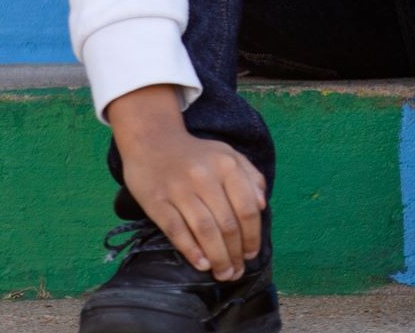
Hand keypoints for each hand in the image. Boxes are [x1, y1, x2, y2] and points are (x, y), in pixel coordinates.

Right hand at [106, 86, 265, 281]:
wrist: (152, 141)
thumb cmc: (196, 154)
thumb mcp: (229, 155)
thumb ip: (251, 177)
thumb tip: (262, 205)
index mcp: (227, 166)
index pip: (247, 208)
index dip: (252, 235)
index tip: (251, 254)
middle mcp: (205, 177)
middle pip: (227, 224)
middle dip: (235, 253)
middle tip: (237, 271)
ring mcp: (179, 190)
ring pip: (204, 230)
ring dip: (217, 257)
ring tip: (223, 273)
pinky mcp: (156, 201)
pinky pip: (176, 230)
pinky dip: (191, 250)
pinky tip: (201, 264)